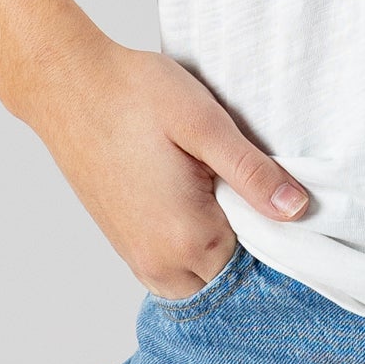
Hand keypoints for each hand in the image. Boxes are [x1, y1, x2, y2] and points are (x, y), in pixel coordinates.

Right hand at [18, 36, 309, 297]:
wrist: (67, 84)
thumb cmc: (133, 95)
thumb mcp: (205, 124)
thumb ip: (252, 173)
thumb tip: (297, 209)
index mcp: (185, 237)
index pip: (257, 265)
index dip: (278, 236)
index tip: (287, 203)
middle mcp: (158, 261)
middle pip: (227, 279)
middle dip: (250, 250)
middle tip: (259, 196)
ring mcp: (135, 256)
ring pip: (198, 279)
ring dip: (220, 251)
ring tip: (229, 198)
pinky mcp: (123, 243)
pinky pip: (172, 269)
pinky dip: (194, 250)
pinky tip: (202, 204)